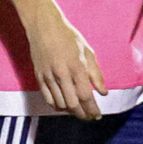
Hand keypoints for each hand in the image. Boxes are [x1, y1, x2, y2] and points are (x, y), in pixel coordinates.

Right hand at [25, 2, 107, 118]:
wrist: (44, 26)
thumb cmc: (69, 37)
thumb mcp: (88, 52)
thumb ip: (96, 74)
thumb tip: (103, 93)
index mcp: (77, 67)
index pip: (86, 96)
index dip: (92, 109)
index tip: (97, 115)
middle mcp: (62, 74)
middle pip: (72, 104)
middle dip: (82, 114)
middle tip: (89, 117)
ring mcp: (48, 76)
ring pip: (59, 104)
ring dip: (70, 111)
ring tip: (78, 111)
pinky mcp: (38, 77)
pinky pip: (47, 98)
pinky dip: (56, 105)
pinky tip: (63, 106)